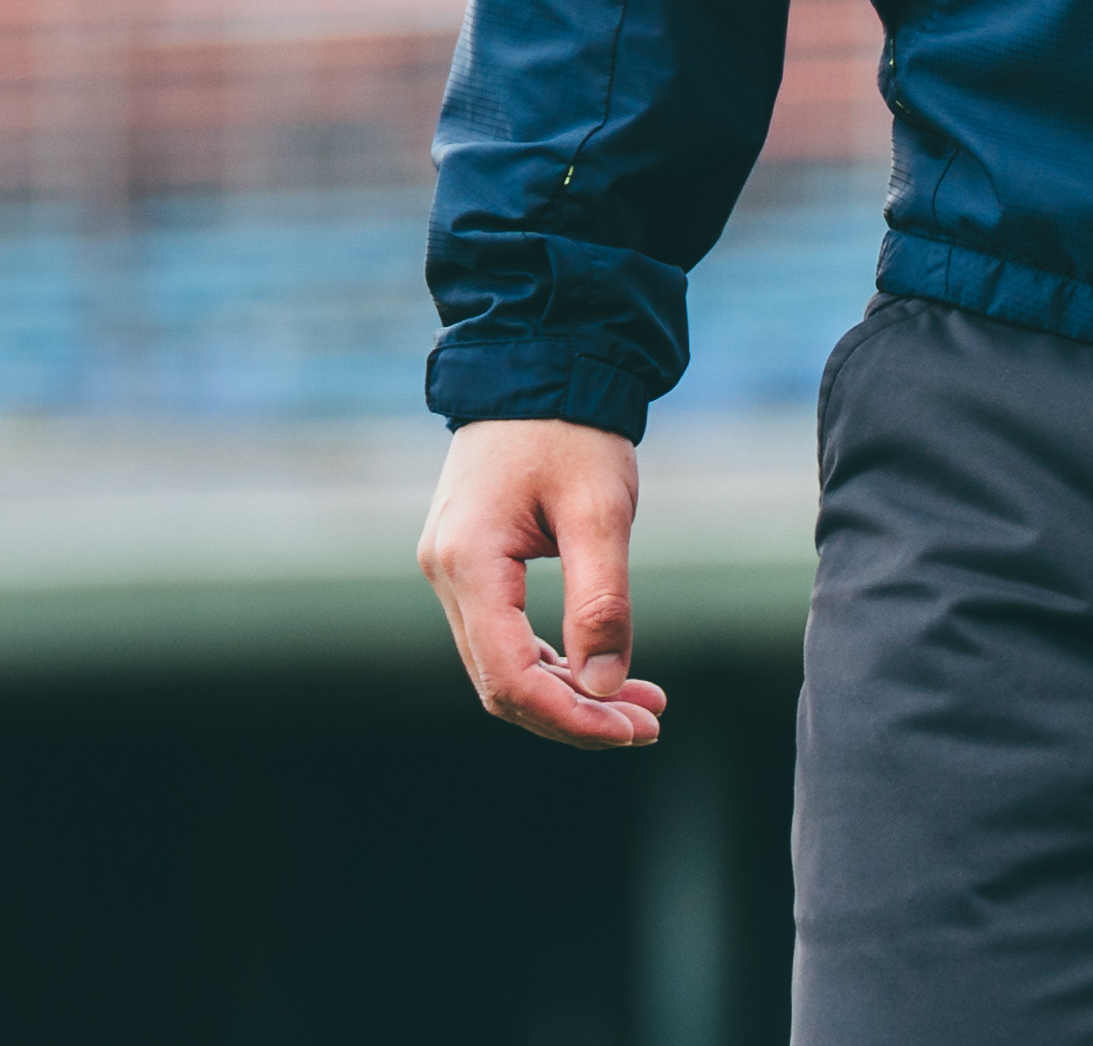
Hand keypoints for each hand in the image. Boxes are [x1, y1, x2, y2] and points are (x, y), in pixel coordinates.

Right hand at [417, 418, 666, 748]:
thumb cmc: (572, 430)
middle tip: (648, 725)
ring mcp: (450, 567)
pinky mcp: (468, 562)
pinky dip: (552, 662)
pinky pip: (503, 635)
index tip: (634, 730)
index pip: (509, 677)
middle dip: (575, 716)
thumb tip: (606, 689)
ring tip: (640, 707)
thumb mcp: (600, 511)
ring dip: (568, 695)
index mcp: (469, 561)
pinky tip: (602, 673)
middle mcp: (444, 571)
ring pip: (502, 665)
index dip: (571, 718)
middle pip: (501, 683)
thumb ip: (602, 601)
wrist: (539, 362)